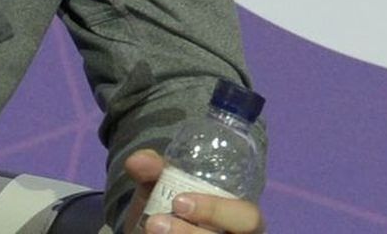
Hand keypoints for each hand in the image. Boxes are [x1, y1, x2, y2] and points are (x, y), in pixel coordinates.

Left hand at [120, 149, 265, 233]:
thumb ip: (155, 171)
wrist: (152, 232)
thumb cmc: (169, 210)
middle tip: (155, 223)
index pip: (248, 217)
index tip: (178, 202)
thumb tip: (138, 160)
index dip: (218, 211)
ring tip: (148, 230)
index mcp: (240, 219)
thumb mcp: (164, 189)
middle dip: (190, 233)